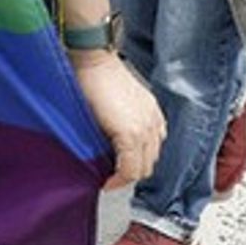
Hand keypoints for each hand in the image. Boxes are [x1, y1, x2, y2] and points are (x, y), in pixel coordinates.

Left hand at [70, 51, 164, 188]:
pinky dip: (149, 144)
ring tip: (123, 160)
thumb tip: (102, 166)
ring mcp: (153, 116)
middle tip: (112, 175)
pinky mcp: (153, 106)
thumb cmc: (86, 89)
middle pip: (146, 166)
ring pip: (155, 152)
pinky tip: (135, 142)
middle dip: (129, 174)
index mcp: (131, 135)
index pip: (131, 173)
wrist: (95, 61)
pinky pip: (159, 135)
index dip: (117, 183)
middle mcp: (147, 128)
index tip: (105, 183)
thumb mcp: (89, 127)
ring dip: (140, 160)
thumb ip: (101, 150)